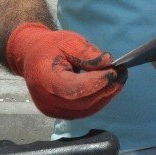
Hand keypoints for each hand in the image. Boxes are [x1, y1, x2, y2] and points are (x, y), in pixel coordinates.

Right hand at [6, 23, 125, 119]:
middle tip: (123, 73)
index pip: (73, 88)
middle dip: (106, 88)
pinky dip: (99, 100)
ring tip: (120, 79)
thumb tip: (108, 61)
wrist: (33, 57)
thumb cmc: (50, 47)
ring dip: (106, 95)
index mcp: (45, 80)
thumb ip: (87, 53)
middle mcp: (47, 101)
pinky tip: (109, 88)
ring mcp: (53, 110)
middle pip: (82, 102)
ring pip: (86, 110)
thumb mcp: (68, 41)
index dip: (96, 82)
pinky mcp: (59, 113)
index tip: (114, 71)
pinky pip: (83, 111)